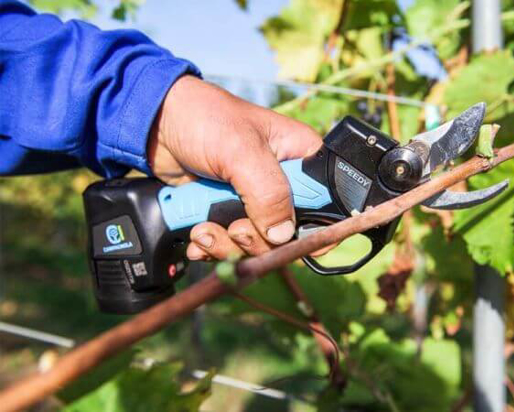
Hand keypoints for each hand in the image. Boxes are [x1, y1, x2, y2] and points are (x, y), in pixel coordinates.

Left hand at [148, 76, 322, 260]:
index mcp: (301, 159)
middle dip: (256, 241)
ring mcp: (254, 200)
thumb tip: (282, 235)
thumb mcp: (241, 151)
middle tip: (234, 228)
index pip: (326, 206)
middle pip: (288, 235)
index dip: (309, 229)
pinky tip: (197, 235)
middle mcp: (282, 183)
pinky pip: (230, 244)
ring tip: (205, 231)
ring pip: (256, 244)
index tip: (283, 239)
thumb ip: (268, 192)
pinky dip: (213, 247)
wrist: (157, 124)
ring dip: (228, 246)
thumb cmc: (204, 118)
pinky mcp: (228, 211)